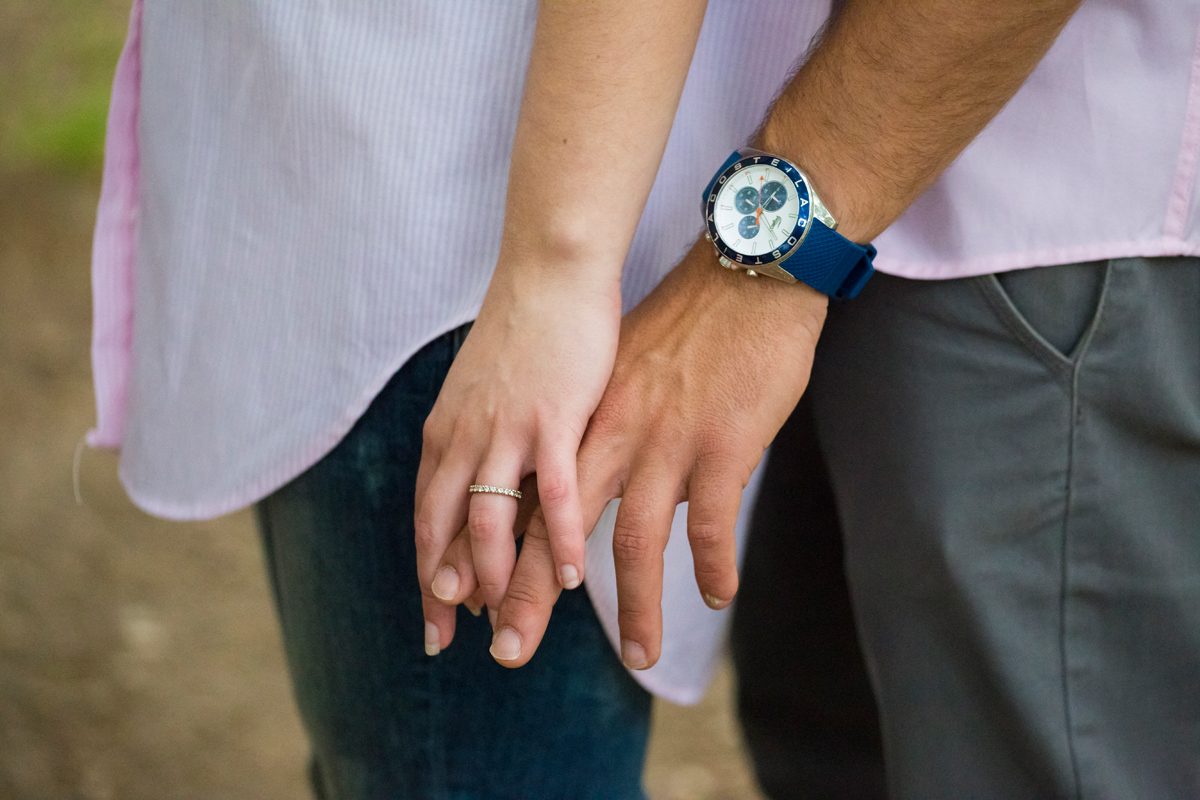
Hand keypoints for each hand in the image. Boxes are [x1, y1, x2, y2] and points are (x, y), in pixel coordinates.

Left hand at [414, 266, 619, 653]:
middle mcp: (465, 437)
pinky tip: (566, 578)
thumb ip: (480, 444)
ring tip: (507, 622)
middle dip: (442, 591)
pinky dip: (555, 540)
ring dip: (494, 578)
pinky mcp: (552, 417)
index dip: (427, 572)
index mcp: (447, 433)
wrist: (549, 272)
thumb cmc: (525, 333)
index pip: (426, 518)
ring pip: (488, 519)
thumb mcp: (483, 394)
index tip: (433, 619)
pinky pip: (551, 492)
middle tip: (450, 641)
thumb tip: (484, 486)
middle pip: (444, 530)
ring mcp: (506, 429)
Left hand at [478, 241, 826, 667]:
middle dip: (523, 599)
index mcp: (576, 421)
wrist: (740, 274)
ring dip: (633, 609)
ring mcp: (662, 443)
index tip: (466, 608)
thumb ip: (593, 426)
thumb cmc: (681, 322)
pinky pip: (712, 526)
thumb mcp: (615, 373)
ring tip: (638, 657)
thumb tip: (578, 474)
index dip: (487, 556)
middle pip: (550, 532)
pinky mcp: (719, 446)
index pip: (515, 499)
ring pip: (633, 544)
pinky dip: (713, 567)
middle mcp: (607, 437)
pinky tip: (716, 596)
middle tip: (506, 654)